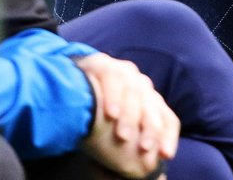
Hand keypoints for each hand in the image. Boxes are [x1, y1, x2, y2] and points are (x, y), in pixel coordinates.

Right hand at [75, 52, 179, 178]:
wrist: (65, 90)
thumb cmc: (95, 119)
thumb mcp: (119, 133)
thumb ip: (135, 144)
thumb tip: (150, 169)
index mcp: (150, 100)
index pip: (167, 119)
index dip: (167, 137)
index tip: (164, 155)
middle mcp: (141, 84)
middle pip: (153, 108)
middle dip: (150, 129)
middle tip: (144, 148)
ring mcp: (124, 73)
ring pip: (134, 95)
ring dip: (129, 118)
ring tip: (123, 137)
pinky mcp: (103, 64)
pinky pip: (112, 79)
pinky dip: (112, 98)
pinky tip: (110, 114)